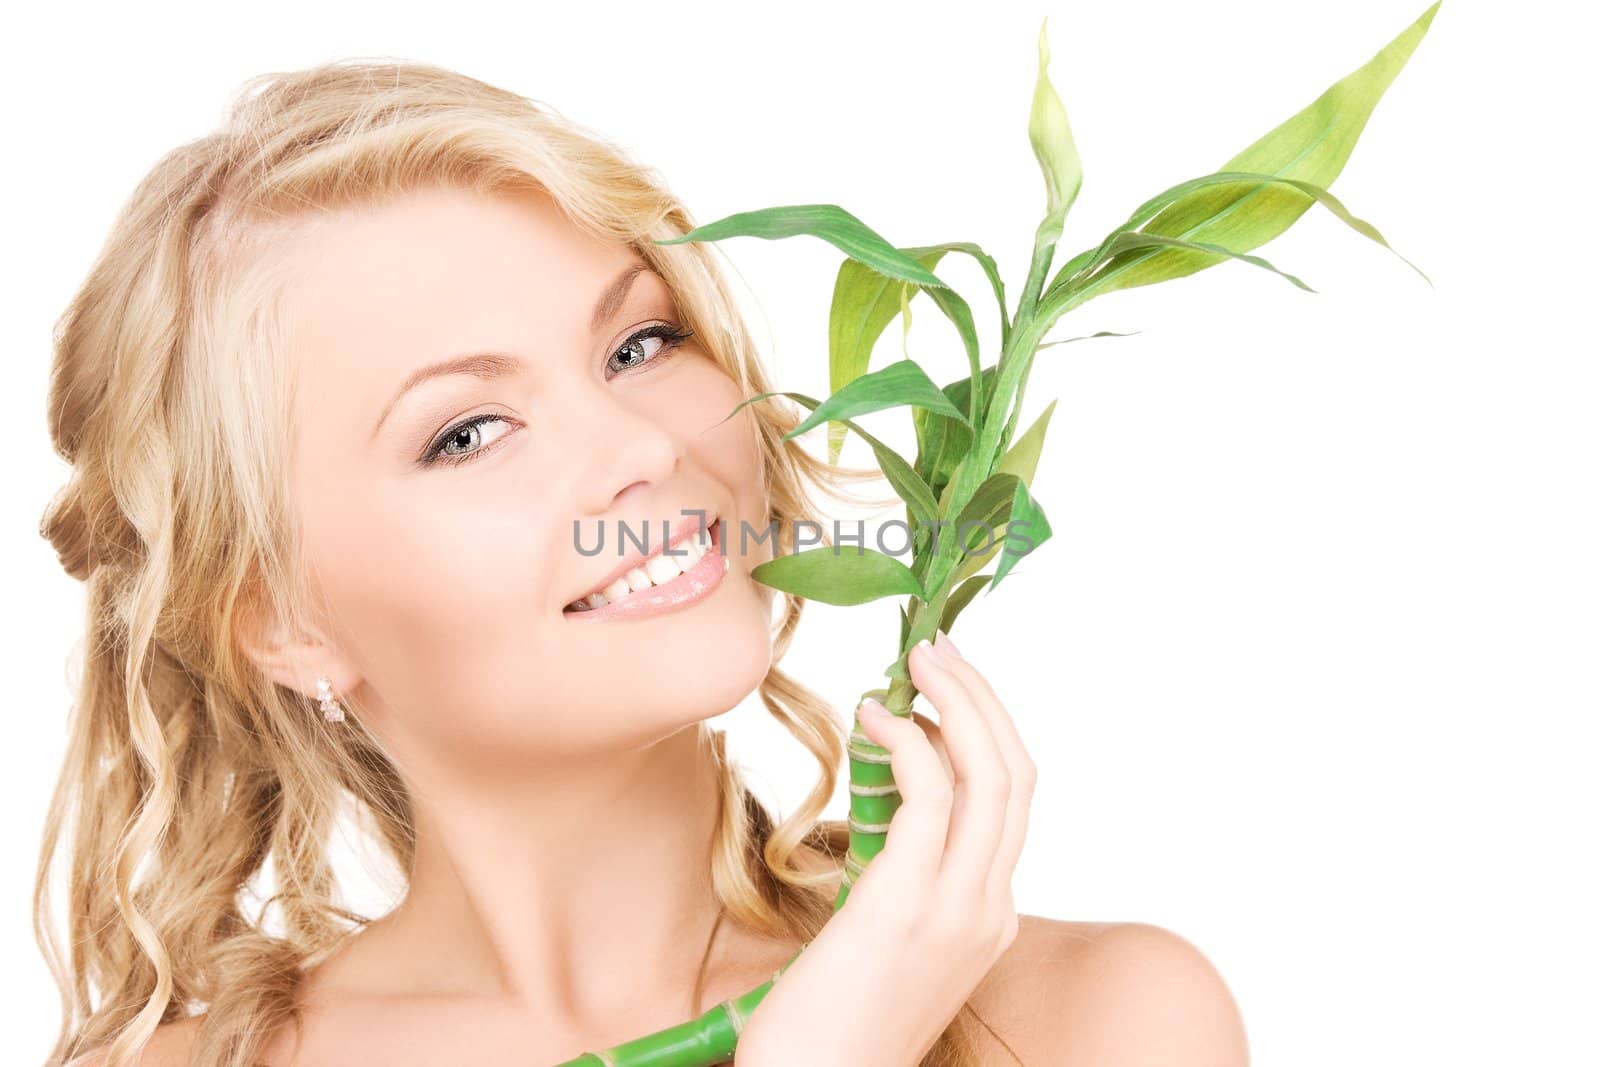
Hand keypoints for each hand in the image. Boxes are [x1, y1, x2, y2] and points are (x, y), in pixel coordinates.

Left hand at [734, 631, 1037, 1065]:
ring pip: (991, 774)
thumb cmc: (831, 1026)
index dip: (984, 730)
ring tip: (914, 662)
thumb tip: (883, 814)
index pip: (1011, 800)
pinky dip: (909, 740)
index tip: (942, 688)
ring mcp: (958, 909)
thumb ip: (902, 882)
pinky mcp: (906, 907)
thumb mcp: (885, 944)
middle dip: (982, 699)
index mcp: (990, 915)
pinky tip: (876, 716)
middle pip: (1016, 774)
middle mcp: (991, 908)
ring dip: (957, 701)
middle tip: (936, 651)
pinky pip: (932, 797)